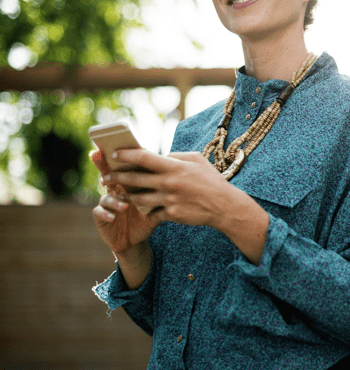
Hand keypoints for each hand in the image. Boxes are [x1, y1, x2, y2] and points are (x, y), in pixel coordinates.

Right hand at [90, 148, 157, 254]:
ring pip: (106, 195)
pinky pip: (99, 212)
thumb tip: (177, 174)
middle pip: (107, 173)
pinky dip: (105, 213)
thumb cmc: (148, 217)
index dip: (118, 155)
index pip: (124, 166)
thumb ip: (162, 189)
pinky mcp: (102, 217)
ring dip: (113, 199)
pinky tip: (112, 216)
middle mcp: (115, 190)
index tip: (115, 144)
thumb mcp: (157, 203)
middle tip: (98, 154)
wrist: (137, 240)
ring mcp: (107, 203)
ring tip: (124, 204)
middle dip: (102, 164)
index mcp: (128, 183)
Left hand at [103, 149, 269, 263]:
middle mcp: (169, 183)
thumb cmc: (210, 179)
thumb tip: (161, 156)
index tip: (114, 154)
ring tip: (118, 194)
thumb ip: (176, 156)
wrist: (223, 205)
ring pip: (138, 199)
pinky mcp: (171, 215)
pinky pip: (152, 212)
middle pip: (135, 179)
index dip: (126, 155)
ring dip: (126, 196)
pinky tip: (140, 208)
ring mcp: (169, 200)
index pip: (144, 157)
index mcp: (174, 166)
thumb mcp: (196, 159)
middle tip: (106, 177)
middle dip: (116, 178)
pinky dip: (146, 210)